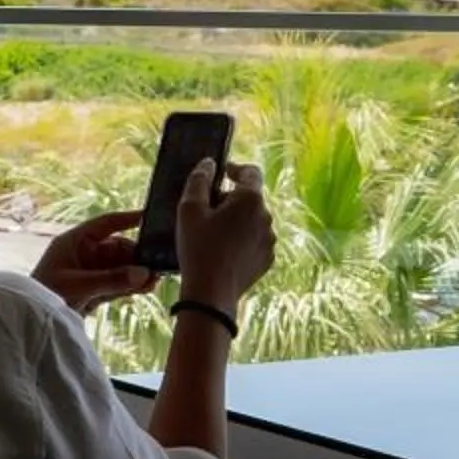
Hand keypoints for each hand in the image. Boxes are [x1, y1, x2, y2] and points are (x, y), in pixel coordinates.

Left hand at [33, 210, 156, 313]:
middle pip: (117, 249)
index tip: (149, 217)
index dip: (127, 219)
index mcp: (74, 242)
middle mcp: (84, 255)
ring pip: (120, 268)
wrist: (28, 325)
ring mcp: (89, 273)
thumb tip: (143, 273)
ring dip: (136, 273)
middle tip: (156, 265)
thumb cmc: (44, 296)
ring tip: (156, 279)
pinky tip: (146, 288)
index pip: (105, 224)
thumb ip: (111, 279)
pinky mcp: (93, 291)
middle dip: (136, 257)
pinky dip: (130, 286)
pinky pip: (117, 284)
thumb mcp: (78, 285)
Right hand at [173, 160, 274, 310]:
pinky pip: (254, 240)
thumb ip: (199, 180)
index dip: (235, 168)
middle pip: (250, 198)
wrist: (211, 294)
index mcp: (251, 200)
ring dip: (236, 220)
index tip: (221, 174)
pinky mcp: (266, 259)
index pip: (251, 172)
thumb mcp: (189, 209)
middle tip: (206, 211)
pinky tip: (222, 251)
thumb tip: (209, 164)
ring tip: (211, 234)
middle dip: (230, 199)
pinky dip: (241, 240)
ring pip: (252, 220)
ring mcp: (269, 240)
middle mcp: (266, 217)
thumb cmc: (198, 248)